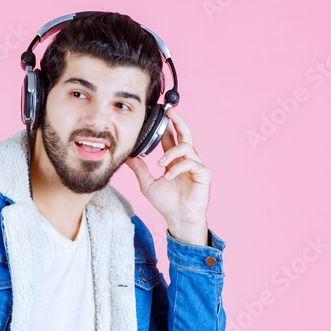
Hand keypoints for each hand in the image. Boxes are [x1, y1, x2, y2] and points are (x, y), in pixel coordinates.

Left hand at [124, 105, 211, 243]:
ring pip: (186, 148)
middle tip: (169, 112)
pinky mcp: (203, 174)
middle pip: (184, 133)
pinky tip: (168, 176)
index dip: (168, 124)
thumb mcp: (147, 184)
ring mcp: (195, 165)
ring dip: (170, 154)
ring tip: (160, 165)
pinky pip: (191, 163)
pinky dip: (177, 168)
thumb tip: (128, 157)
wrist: (178, 218)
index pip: (171, 137)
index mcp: (174, 159)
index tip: (162, 112)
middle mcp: (185, 159)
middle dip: (177, 121)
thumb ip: (139, 169)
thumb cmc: (166, 203)